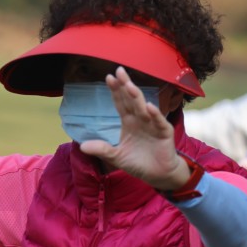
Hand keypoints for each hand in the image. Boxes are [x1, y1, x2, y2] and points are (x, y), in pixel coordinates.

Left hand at [78, 67, 188, 189]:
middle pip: (131, 100)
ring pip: (143, 108)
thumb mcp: (116, 157)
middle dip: (125, 86)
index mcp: (129, 122)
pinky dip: (155, 114)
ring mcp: (153, 125)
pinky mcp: (164, 133)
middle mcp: (140, 120)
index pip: (120, 103)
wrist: (158, 175)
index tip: (109, 77)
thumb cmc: (138, 163)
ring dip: (137, 97)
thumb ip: (102, 150)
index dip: (115, 91)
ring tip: (129, 85)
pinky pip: (159, 122)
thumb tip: (82, 146)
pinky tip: (148, 106)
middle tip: (119, 71)